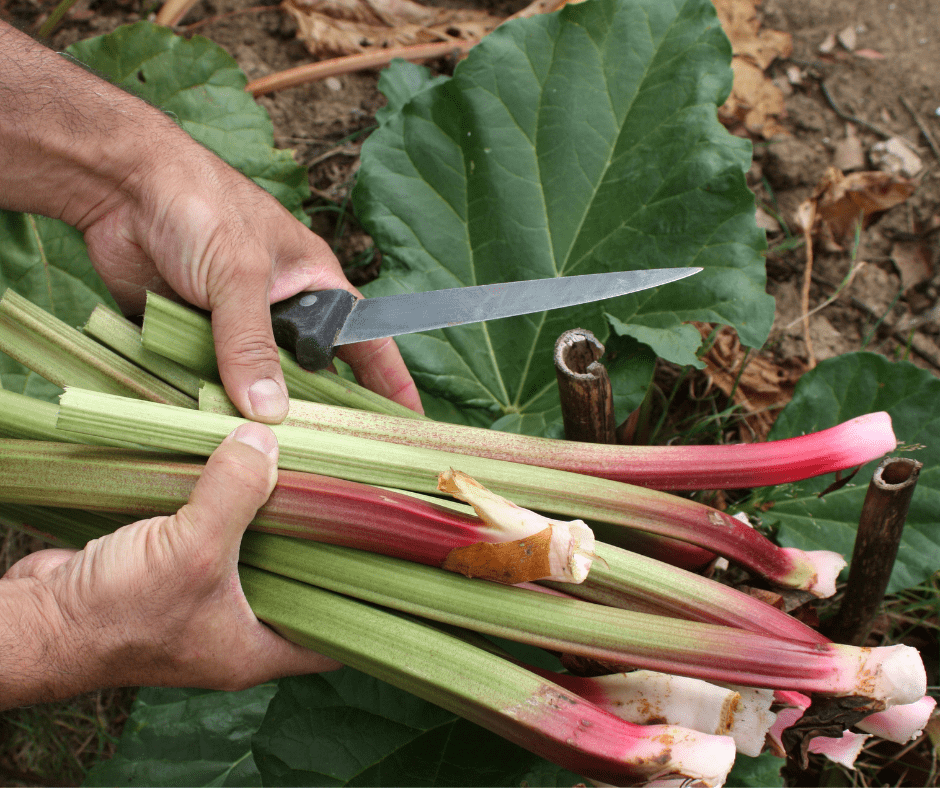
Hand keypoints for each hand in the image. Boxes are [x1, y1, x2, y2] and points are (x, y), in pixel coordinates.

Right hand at [2, 423, 339, 701]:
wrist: (38, 620)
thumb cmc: (115, 614)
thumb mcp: (191, 550)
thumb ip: (235, 493)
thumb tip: (266, 438)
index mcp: (258, 647)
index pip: (334, 633)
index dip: (365, 600)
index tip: (391, 555)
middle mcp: (238, 627)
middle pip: (298, 579)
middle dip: (319, 539)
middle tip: (350, 492)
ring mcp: (207, 599)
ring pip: (257, 551)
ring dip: (271, 513)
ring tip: (306, 468)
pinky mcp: (177, 571)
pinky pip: (219, 534)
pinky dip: (230, 506)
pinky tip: (246, 468)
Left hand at [80, 144, 422, 421]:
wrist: (120, 185)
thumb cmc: (201, 204)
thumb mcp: (240, 274)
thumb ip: (252, 343)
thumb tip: (269, 411)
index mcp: (313, 283)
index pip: (363, 339)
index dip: (388, 380)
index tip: (407, 421)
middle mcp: (278, 308)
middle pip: (309, 372)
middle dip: (318, 409)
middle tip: (333, 455)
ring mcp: (234, 325)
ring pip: (255, 381)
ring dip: (255, 409)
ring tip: (271, 457)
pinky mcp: (190, 336)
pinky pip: (205, 381)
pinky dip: (205, 401)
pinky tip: (211, 433)